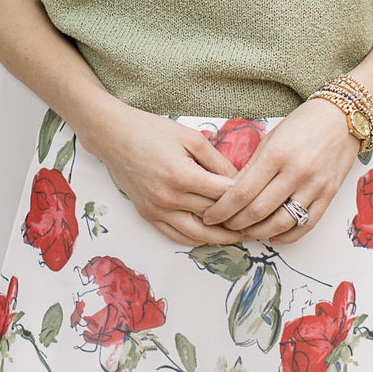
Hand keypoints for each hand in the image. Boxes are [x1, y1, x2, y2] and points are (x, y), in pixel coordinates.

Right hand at [86, 104, 246, 245]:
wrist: (113, 137)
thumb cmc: (152, 131)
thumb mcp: (191, 138)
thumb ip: (217, 161)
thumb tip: (240, 179)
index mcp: (182, 175)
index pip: (223, 195)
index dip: (244, 197)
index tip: (259, 197)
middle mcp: (168, 198)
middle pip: (213, 217)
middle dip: (237, 221)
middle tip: (257, 221)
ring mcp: (156, 210)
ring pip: (196, 235)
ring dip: (220, 239)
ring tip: (239, 236)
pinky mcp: (147, 215)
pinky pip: (175, 236)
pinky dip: (195, 240)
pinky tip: (210, 237)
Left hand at [199, 97, 360, 243]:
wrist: (343, 118)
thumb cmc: (303, 124)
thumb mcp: (271, 139)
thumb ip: (251, 168)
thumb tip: (230, 194)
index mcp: (277, 154)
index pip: (242, 192)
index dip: (222, 209)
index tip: (210, 215)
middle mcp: (297, 172)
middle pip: (258, 211)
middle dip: (235, 223)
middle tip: (223, 225)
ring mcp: (315, 186)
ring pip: (281, 223)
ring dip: (258, 233)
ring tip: (245, 231)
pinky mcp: (329, 195)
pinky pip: (306, 224)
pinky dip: (287, 236)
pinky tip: (273, 236)